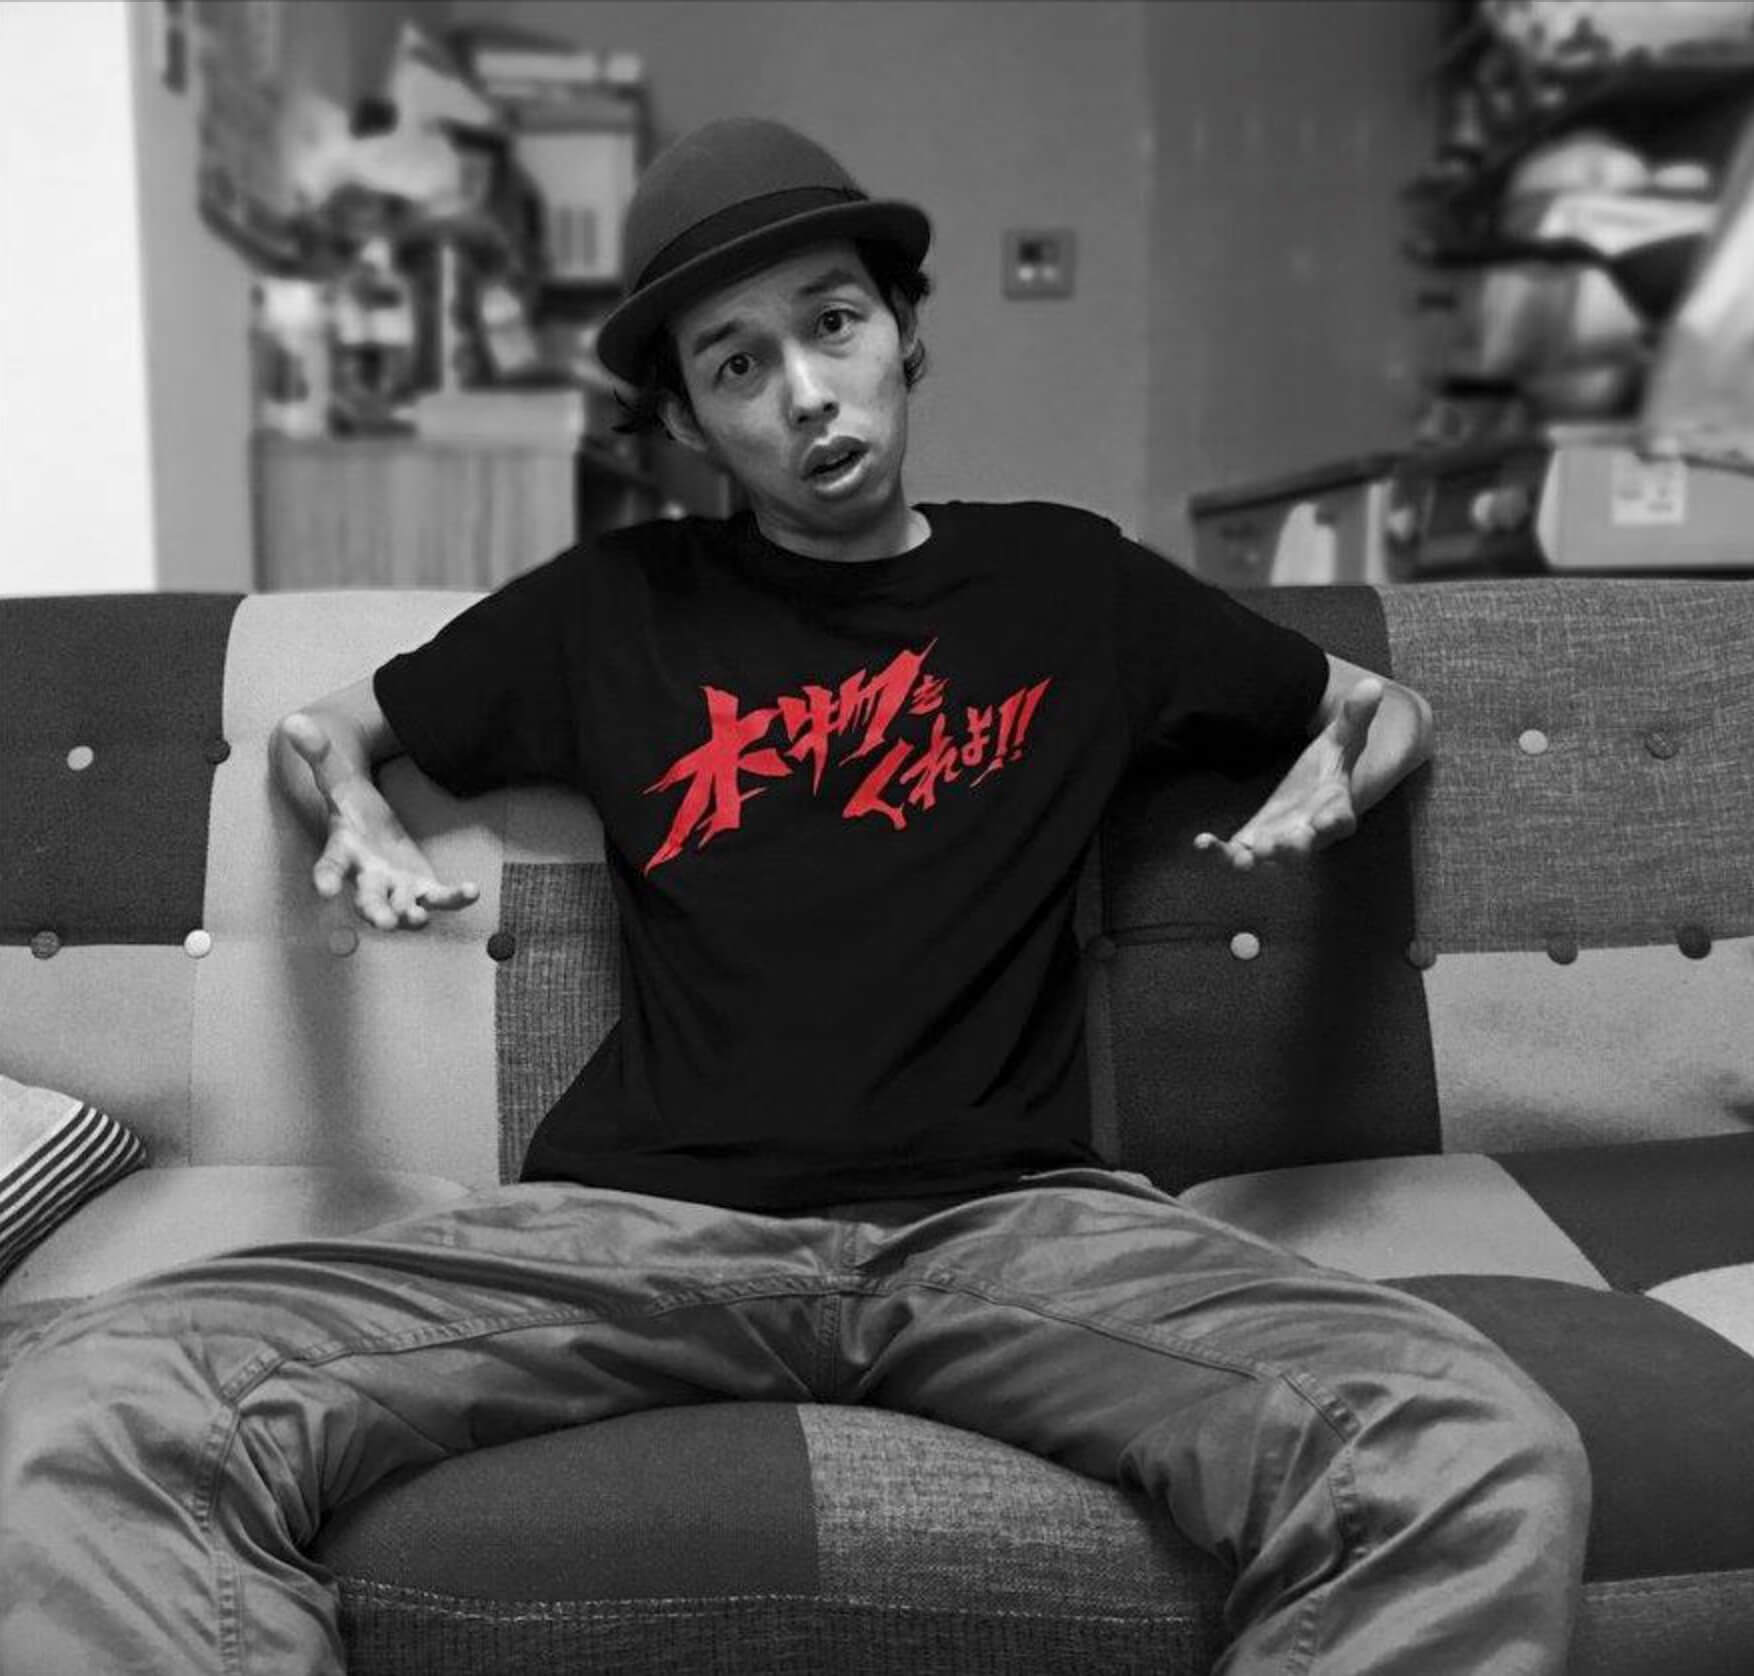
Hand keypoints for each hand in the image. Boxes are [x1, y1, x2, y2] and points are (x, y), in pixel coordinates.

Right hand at [282, 713, 479, 930]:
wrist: (366, 827)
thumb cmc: (347, 806)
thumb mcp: (335, 776)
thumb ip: (318, 752)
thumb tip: (296, 720)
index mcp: (343, 852)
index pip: (329, 868)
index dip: (325, 879)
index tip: (324, 890)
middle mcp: (366, 877)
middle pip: (367, 899)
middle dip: (375, 912)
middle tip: (385, 923)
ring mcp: (394, 887)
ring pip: (403, 908)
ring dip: (413, 914)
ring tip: (422, 918)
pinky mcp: (420, 888)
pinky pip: (438, 898)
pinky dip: (454, 897)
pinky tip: (472, 891)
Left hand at [1193, 678, 1382, 870]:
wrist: (1316, 790)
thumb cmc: (1332, 767)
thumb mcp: (1343, 740)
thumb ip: (1354, 718)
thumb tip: (1371, 685)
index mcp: (1336, 811)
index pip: (1340, 820)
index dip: (1334, 822)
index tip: (1326, 821)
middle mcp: (1309, 834)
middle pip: (1303, 848)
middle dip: (1290, 849)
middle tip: (1275, 847)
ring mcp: (1281, 842)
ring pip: (1268, 860)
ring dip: (1252, 861)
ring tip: (1239, 859)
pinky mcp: (1254, 842)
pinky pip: (1236, 854)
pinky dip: (1219, 852)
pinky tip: (1201, 842)